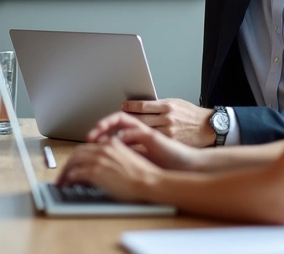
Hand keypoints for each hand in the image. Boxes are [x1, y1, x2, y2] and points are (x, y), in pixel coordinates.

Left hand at [56, 138, 161, 202]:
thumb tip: (99, 166)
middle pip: (77, 153)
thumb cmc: (142, 175)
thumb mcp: (125, 159)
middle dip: (67, 165)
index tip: (73, 166)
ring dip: (65, 172)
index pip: (87, 148)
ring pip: (73, 162)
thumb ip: (111, 158)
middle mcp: (102, 148)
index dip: (77, 157)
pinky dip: (68, 179)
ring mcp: (98, 159)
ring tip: (61, 182)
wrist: (149, 181)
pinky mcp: (95, 171)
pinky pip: (75, 173)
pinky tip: (67, 185)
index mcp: (110, 144)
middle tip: (63, 175)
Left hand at [85, 112, 202, 170]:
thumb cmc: (173, 160)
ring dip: (110, 126)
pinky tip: (116, 140)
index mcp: (143, 129)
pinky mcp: (156, 137)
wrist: (192, 164)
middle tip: (91, 134)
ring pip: (126, 122)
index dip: (106, 125)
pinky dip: (126, 134)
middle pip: (120, 119)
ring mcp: (151, 130)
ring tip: (98, 132)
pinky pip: (137, 131)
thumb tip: (115, 155)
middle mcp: (146, 127)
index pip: (121, 121)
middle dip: (103, 125)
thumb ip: (135, 149)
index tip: (93, 134)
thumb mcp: (149, 152)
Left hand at [122, 98, 216, 146]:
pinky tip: (133, 142)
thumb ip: (159, 106)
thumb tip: (141, 107)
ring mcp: (168, 132)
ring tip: (119, 132)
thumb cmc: (192, 116)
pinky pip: (151, 142)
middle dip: (126, 120)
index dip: (130, 106)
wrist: (209, 128)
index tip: (124, 106)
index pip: (143, 105)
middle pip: (140, 119)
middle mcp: (167, 118)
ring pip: (144, 131)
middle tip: (116, 120)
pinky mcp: (170, 142)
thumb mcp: (177, 104)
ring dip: (130, 132)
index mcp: (168, 106)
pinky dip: (141, 141)